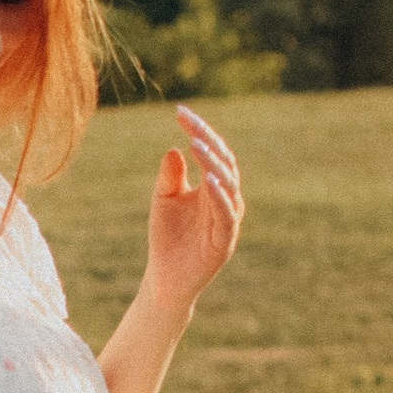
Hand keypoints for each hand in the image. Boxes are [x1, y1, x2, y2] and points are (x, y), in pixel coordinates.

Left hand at [146, 108, 242, 309]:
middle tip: (189, 123)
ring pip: (228, 186)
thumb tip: (174, 148)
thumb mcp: (164, 200)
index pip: (212, 152)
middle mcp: (225, 201)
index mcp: (213, 188)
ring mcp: (227, 221)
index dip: (199, 131)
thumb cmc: (167, 238)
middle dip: (207, 140)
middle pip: (223, 163)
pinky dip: (220, 197)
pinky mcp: (224, 242)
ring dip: (214, 164)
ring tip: (197, 145)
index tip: (180, 113)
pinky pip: (226, 215)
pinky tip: (209, 180)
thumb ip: (170, 177)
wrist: (164, 279)